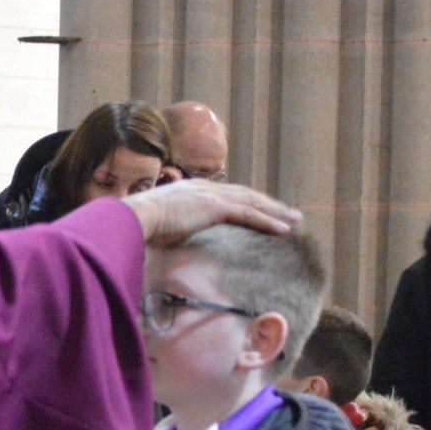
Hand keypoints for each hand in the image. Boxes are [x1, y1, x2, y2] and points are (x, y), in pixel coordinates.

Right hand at [124, 180, 300, 247]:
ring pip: (253, 202)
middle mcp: (207, 188)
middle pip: (246, 195)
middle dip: (270, 204)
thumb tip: (172, 241)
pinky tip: (284, 229)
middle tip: (290, 212)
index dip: (249, 202)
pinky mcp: (216, 207)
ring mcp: (212, 195)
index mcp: (195, 191)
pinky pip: (248, 214)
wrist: (135, 218)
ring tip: (295, 219)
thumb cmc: (141, 226)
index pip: (229, 196)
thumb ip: (175, 228)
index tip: (263, 210)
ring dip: (276, 211)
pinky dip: (268, 221)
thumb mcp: (162, 225)